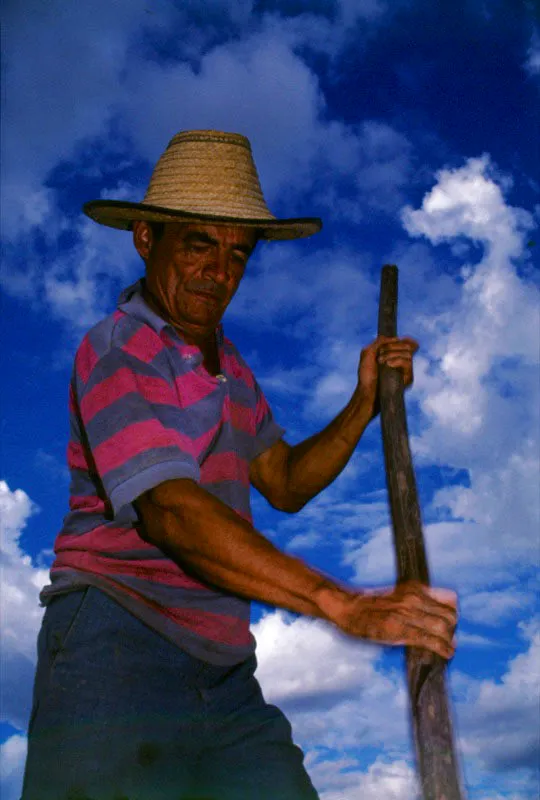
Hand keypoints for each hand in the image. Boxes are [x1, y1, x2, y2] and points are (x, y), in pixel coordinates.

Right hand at [318, 581, 457, 659]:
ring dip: (449, 640)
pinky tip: (446, 654)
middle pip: (450, 615)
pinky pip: (430, 641)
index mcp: (415, 588)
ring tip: (448, 647)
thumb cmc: (370, 603)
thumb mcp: (398, 594)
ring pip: (444, 628)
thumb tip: (435, 615)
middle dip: (452, 629)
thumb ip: (417, 601)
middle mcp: (414, 598)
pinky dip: (443, 649)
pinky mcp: (401, 630)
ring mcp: (408, 614)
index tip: (449, 623)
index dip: (452, 613)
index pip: (450, 599)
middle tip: (447, 637)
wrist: (347, 607)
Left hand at [357, 336, 418, 412]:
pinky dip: (398, 361)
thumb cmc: (366, 375)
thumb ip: (380, 342)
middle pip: (407, 346)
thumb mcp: (368, 353)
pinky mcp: (407, 378)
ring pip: (408, 354)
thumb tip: (395, 338)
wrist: (367, 391)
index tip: (404, 338)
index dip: (407, 340)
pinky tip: (388, 365)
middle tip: (380, 354)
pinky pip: (408, 363)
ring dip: (392, 354)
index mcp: (392, 355)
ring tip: (380, 362)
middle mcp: (400, 362)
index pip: (406, 345)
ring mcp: (405, 370)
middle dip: (393, 346)